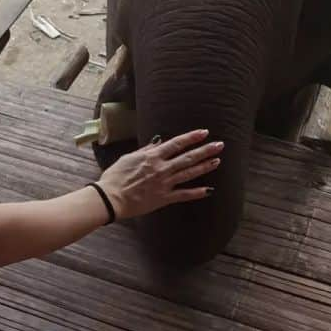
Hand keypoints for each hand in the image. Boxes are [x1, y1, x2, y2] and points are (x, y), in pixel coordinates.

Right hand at [96, 130, 222, 219]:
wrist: (111, 198)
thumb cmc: (115, 177)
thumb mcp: (128, 158)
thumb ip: (145, 150)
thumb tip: (158, 142)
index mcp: (152, 157)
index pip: (176, 144)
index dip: (191, 138)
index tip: (203, 133)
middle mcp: (161, 168)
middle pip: (188, 157)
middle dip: (205, 150)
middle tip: (219, 145)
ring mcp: (164, 183)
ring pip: (189, 173)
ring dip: (204, 166)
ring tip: (217, 161)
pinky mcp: (164, 198)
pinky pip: (183, 194)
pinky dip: (196, 193)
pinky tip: (208, 190)